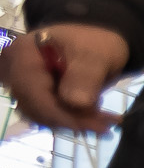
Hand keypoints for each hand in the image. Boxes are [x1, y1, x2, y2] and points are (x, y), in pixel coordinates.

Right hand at [1, 24, 126, 132]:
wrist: (98, 43)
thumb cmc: (96, 43)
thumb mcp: (97, 55)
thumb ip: (85, 77)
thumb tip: (76, 103)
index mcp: (23, 54)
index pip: (33, 92)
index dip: (61, 114)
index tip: (94, 125)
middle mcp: (15, 70)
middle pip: (35, 106)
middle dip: (71, 119)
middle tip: (105, 123)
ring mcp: (23, 83)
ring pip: (41, 114)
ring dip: (72, 121)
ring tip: (103, 118)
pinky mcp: (34, 95)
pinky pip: (47, 114)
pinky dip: (70, 119)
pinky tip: (91, 116)